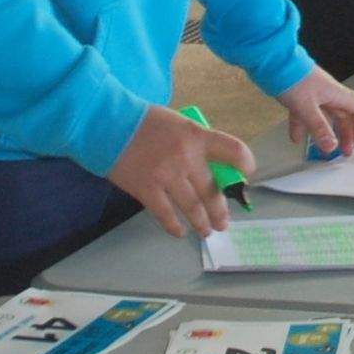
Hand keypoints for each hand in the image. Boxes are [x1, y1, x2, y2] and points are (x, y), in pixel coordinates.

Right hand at [104, 104, 255, 238]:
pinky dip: (174, 227)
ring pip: (193, 208)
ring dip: (202, 223)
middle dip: (220, 211)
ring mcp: (166, 176)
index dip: (245, 163)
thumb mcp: (178, 123)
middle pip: (213, 191)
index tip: (246, 173)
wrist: (107, 124)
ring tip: (206, 231)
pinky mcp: (146, 190)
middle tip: (223, 222)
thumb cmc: (144, 122)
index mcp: (197, 136)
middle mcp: (186, 158)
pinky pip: (166, 215)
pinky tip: (179, 231)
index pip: (233, 150)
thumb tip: (210, 168)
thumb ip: (195, 143)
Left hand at [275, 67, 353, 157]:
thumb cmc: (292, 79)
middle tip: (345, 152)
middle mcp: (328, 93)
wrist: (272, 61)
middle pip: (343, 115)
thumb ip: (319, 128)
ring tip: (324, 150)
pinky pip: (305, 114)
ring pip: (325, 116)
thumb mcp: (306, 107)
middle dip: (346, 134)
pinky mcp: (299, 95)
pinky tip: (296, 139)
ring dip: (326, 133)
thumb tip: (331, 147)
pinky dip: (303, 127)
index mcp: (335, 93)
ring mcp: (313, 94)